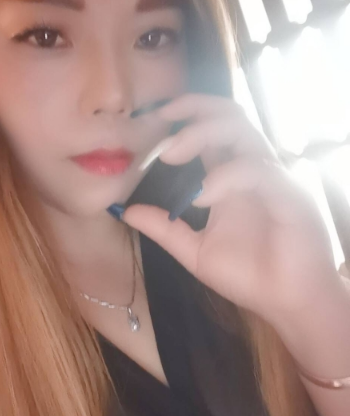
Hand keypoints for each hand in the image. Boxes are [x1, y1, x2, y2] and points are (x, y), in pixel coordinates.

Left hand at [121, 93, 343, 327]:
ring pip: (243, 131)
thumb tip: (125, 211)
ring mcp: (273, 179)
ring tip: (170, 156)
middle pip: (229, 115)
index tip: (152, 119)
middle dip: (193, 111)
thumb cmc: (247, 275)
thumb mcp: (193, 250)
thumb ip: (162, 227)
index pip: (212, 128)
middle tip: (161, 127)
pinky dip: (224, 176)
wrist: (286, 304)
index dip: (185, 115)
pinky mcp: (290, 195)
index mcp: (229, 178)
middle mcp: (251, 170)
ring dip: (202, 135)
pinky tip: (200, 197)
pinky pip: (258, 169)